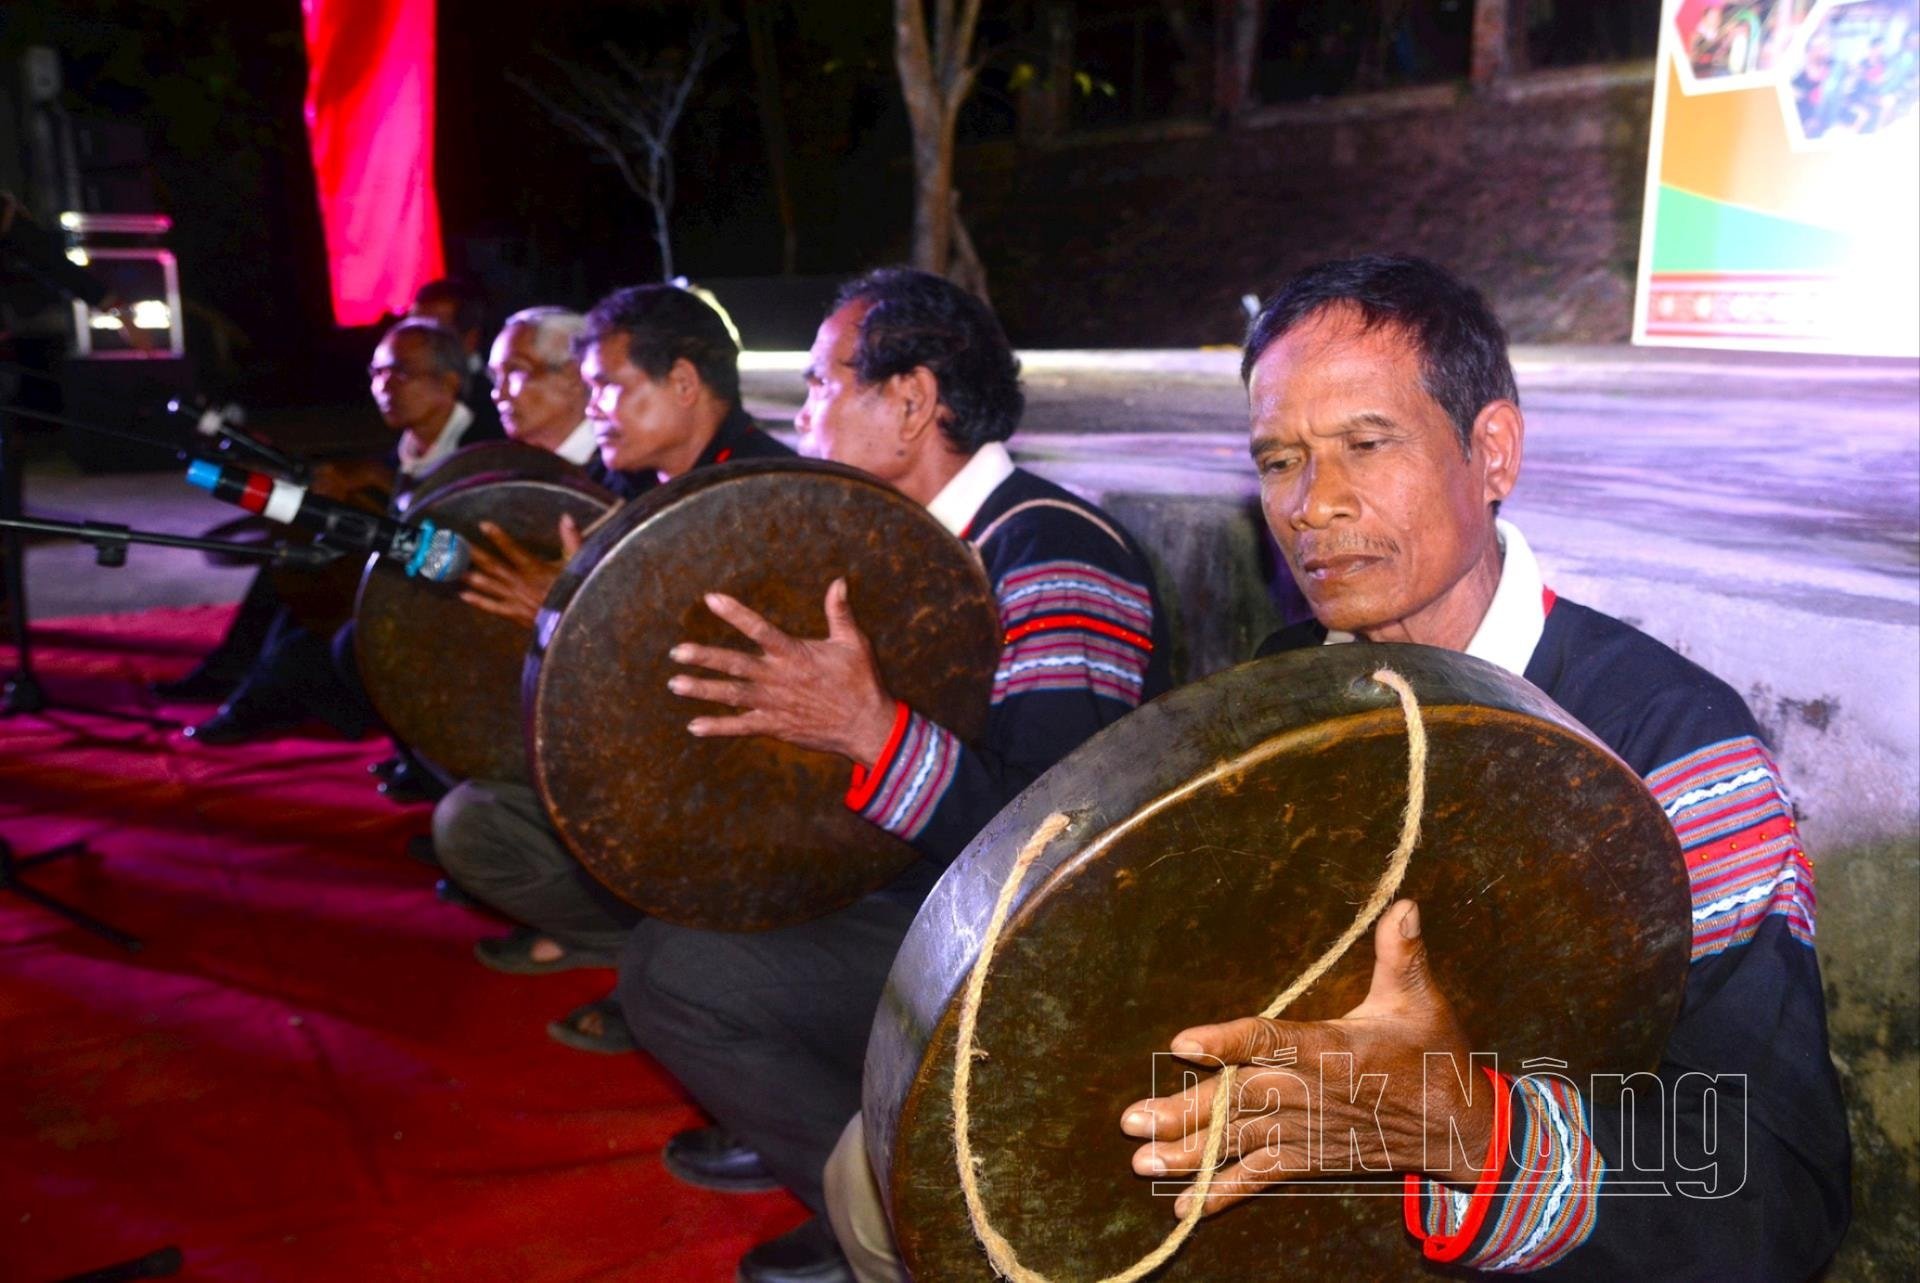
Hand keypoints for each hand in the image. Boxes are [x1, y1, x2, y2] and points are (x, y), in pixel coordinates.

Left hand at [456, 515, 581, 626]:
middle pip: (493, 566)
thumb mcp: (578, 564)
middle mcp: (520, 583)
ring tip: (451, 568)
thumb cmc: (577, 591)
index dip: (499, 537)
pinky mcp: (515, 614)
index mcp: (535, 569)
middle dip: (473, 554)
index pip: (513, 549)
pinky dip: (479, 602)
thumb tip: (566, 517)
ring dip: (470, 576)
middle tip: (454, 544)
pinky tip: (463, 595)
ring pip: (489, 585)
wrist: (573, 623)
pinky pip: (493, 607)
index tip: (482, 524)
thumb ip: (572, 540)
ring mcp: (515, 599)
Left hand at [667, 578, 898, 765]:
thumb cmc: (862, 681)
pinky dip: (718, 727)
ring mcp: (775, 704)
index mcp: (796, 654)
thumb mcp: (854, 642)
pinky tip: (694, 726)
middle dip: (705, 657)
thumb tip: (838, 581)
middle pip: (736, 664)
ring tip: (675, 684)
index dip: (734, 613)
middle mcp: (779, 678)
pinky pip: (742, 727)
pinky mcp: (776, 727)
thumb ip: (839, 612)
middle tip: (677, 652)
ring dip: (703, 689)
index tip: (710, 598)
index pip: (759, 628)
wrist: (868, 726)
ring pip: (732, 695)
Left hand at [1119, 900, 1493, 1217]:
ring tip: (1140, 1161)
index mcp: (1330, 1050)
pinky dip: (1222, 1193)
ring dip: (1188, 1154)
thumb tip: (1404, 904)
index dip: (1226, 1041)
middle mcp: (1309, 1094)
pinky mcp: (1308, 1158)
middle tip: (1131, 1120)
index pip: (1269, 1040)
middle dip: (1183, 1111)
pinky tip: (1184, 1208)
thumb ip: (1402, 953)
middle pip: (1237, 1101)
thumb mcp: (1420, 1000)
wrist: (1458, 1129)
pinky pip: (1260, 1178)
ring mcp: (1305, 1131)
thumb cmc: (1433, 1056)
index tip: (1183, 1043)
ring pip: (1238, 1141)